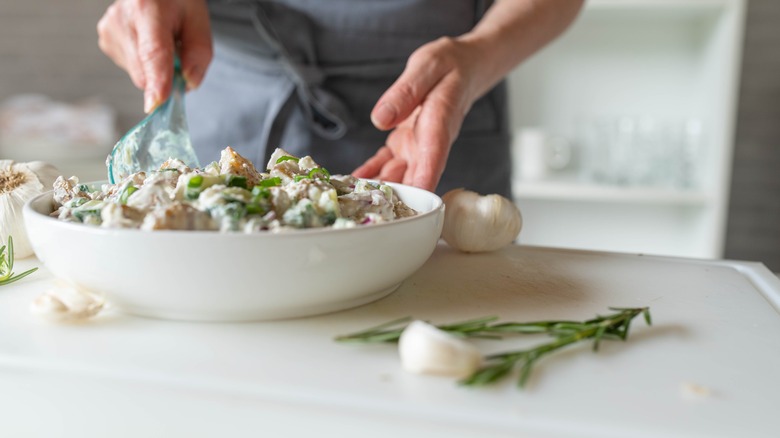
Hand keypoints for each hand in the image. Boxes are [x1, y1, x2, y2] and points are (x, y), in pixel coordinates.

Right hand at [97, 0, 212, 112]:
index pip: (153, 52)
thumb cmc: (177, 1)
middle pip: (145, 73)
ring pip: (138, 75)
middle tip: (179, 55)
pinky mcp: (105, 41)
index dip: (157, 80)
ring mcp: (109, 31)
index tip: (157, 103)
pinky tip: (147, 41)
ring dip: (155, 69)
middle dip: (166, 77)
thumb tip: (188, 84)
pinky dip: (145, 63)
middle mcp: (121, 20)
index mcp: (147, 9)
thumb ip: (199, 54)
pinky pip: (131, 69)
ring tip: (161, 40)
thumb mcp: (199, 19)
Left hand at [353, 36, 487, 191]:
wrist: (461, 68)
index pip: (432, 158)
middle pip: (414, 177)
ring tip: (352, 199)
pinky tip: (353, 182)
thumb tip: (380, 119)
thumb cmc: (448, 65)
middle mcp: (429, 143)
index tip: (415, 204)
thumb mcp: (426, 66)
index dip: (423, 183)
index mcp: (438, 123)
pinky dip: (371, 173)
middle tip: (370, 210)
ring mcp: (416, 147)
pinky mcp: (405, 144)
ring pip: (397, 175)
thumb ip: (405, 92)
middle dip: (396, 197)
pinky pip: (385, 163)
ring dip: (379, 189)